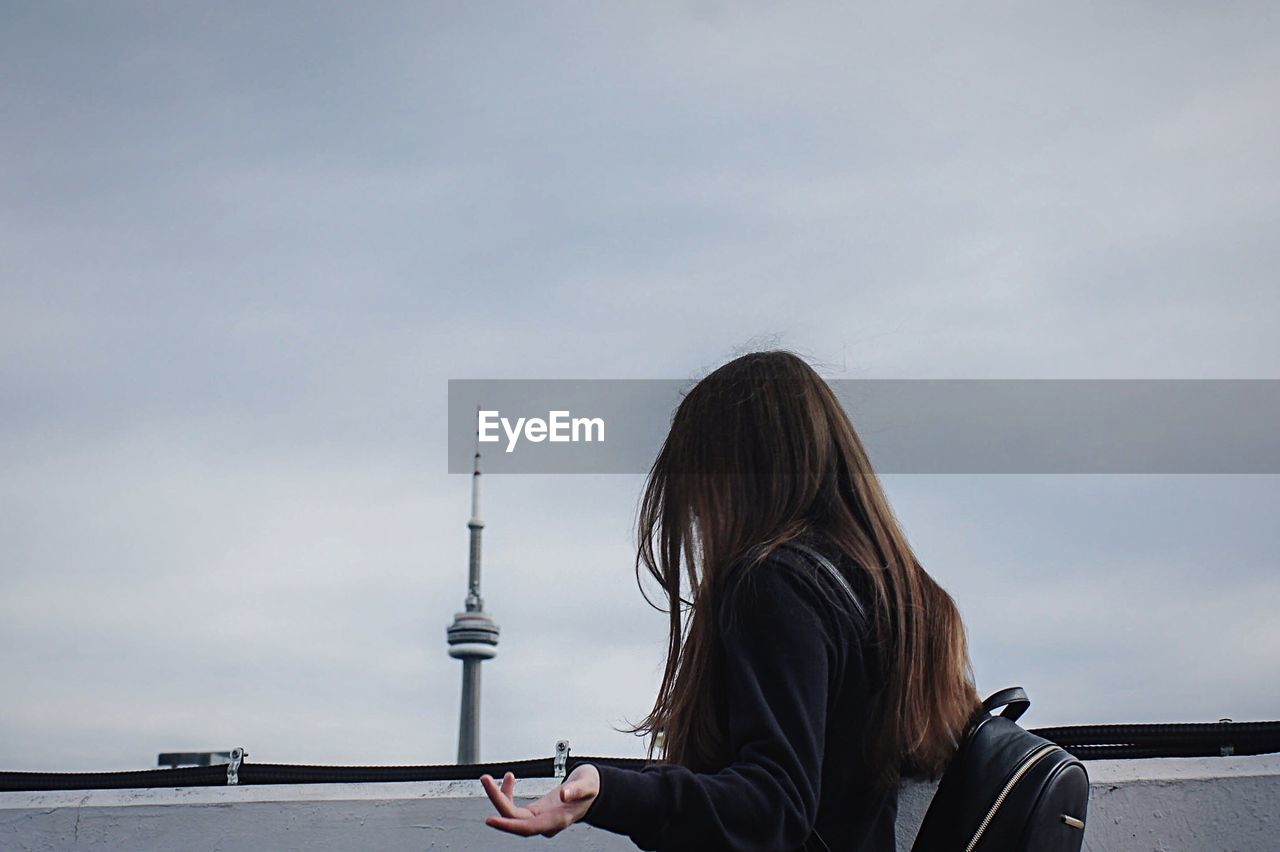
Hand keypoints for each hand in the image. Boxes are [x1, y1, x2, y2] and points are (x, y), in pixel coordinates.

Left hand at [480, 764, 600, 837]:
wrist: (593, 791)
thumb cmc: (591, 788)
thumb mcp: (587, 784)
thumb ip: (576, 790)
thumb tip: (563, 795)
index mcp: (557, 820)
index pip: (527, 827)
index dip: (508, 825)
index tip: (491, 820)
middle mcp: (545, 823)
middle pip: (514, 819)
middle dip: (498, 800)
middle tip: (485, 779)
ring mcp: (538, 819)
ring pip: (512, 814)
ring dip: (499, 796)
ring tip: (491, 777)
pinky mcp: (535, 813)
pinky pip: (515, 808)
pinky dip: (508, 794)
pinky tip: (509, 780)